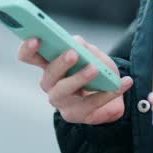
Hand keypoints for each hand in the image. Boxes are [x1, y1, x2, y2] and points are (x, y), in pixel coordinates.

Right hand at [17, 36, 132, 124]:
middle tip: (73, 53)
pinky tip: (124, 82)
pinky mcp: (75, 115)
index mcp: (50, 65)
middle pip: (48, 75)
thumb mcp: (95, 55)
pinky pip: (90, 104)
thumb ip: (86, 48)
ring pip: (63, 91)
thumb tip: (76, 42)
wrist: (112, 95)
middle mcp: (50, 84)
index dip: (28, 48)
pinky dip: (109, 92)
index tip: (36, 38)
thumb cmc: (97, 71)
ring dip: (79, 78)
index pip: (29, 56)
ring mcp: (61, 102)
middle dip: (60, 63)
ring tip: (94, 69)